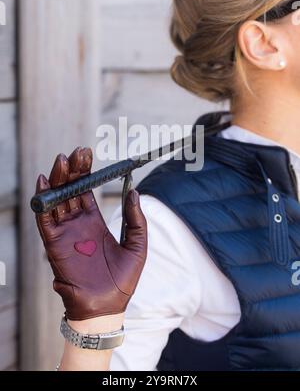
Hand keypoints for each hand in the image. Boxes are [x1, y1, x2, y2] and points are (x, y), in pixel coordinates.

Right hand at [35, 147, 146, 320]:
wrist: (108, 307)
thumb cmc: (124, 279)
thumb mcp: (138, 244)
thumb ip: (136, 218)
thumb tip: (135, 190)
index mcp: (94, 221)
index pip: (85, 190)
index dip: (85, 171)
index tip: (86, 153)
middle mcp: (77, 224)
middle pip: (69, 190)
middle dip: (71, 170)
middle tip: (75, 152)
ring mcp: (65, 233)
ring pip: (56, 200)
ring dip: (57, 180)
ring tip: (62, 162)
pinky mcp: (55, 244)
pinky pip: (45, 220)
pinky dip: (42, 202)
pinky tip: (44, 184)